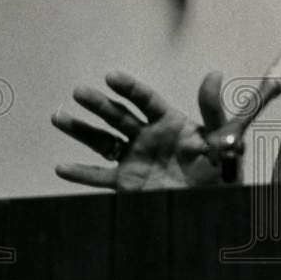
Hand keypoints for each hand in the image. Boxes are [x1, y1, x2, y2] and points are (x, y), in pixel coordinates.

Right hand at [52, 70, 227, 189]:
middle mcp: (148, 137)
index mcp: (169, 122)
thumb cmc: (222, 170)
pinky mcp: (128, 183)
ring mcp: (135, 159)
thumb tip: (214, 74)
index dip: (129, 87)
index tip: (111, 77)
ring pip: (103, 141)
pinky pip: (100, 177)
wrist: (213, 205)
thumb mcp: (223, 139)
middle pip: (119, 116)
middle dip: (98, 104)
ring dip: (80, 130)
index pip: (145, 100)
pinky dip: (81, 174)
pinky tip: (62, 168)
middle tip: (78, 92)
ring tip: (58, 117)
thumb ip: (214, 110)